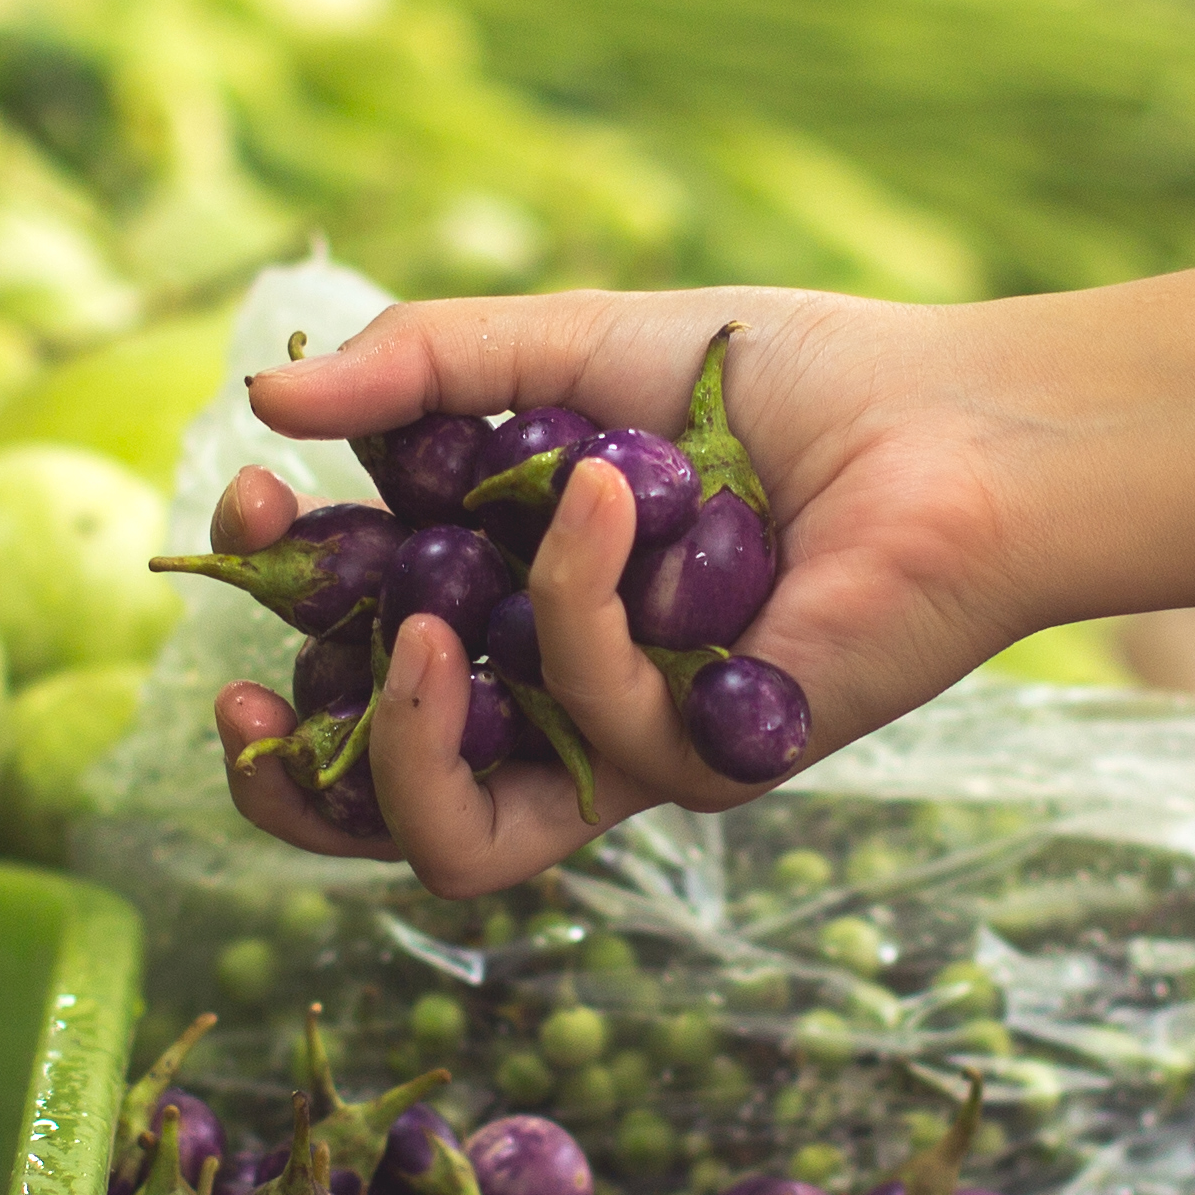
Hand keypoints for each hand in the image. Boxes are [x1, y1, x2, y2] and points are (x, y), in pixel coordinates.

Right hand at [205, 284, 1042, 896]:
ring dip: (409, 741)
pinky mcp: (711, 766)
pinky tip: (601, 488)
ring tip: (423, 630)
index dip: (275, 618)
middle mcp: (554, 705)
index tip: (249, 502)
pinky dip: (577, 592)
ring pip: (462, 847)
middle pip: (375, 818)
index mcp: (506, 616)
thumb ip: (422, 369)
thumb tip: (259, 397)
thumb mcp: (567, 347)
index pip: (351, 672)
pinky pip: (593, 716)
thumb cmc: (779, 381)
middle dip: (285, 779)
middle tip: (247, 692)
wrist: (947, 416)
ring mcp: (630, 751)